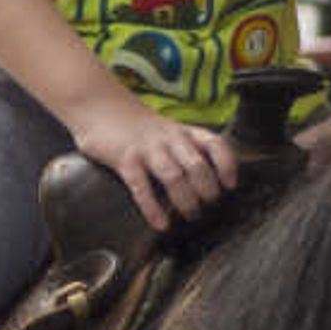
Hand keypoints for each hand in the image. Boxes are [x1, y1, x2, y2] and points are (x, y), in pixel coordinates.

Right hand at [67, 92, 241, 233]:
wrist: (100, 106)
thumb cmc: (136, 126)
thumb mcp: (167, 130)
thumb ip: (184, 149)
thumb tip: (205, 179)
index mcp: (183, 132)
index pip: (214, 144)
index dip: (226, 164)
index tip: (230, 184)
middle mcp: (169, 139)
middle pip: (197, 165)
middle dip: (207, 190)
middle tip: (208, 208)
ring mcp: (147, 149)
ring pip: (174, 176)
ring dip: (186, 200)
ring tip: (190, 215)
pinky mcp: (125, 159)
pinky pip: (141, 186)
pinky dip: (152, 208)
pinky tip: (160, 223)